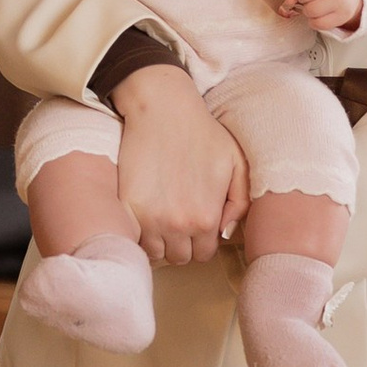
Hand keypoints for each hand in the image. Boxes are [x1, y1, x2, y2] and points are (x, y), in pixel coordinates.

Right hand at [115, 64, 244, 263]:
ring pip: (154, 252)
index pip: (204, 253)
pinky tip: (143, 216)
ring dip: (157, 240)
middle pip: (178, 257)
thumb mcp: (236, 164)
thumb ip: (240, 204)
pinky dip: (137, 232)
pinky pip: (132, 238)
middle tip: (177, 219)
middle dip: (180, 242)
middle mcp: (178, 225)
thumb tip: (224, 234)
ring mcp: (149, 219)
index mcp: (206, 218)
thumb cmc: (201, 132)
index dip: (200, 240)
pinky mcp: (126, 207)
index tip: (194, 224)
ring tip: (160, 218)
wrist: (162, 109)